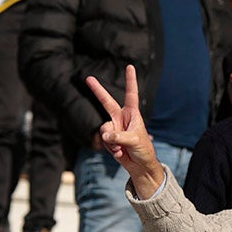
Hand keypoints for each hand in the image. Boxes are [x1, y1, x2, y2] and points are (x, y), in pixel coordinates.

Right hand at [85, 65, 165, 197]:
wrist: (140, 165)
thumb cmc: (143, 149)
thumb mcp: (134, 141)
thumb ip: (119, 136)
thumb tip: (105, 135)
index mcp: (132, 114)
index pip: (131, 94)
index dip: (130, 80)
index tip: (130, 66)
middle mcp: (122, 118)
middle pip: (106, 102)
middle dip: (97, 90)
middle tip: (88, 77)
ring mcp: (114, 128)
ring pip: (104, 129)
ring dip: (112, 141)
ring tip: (123, 149)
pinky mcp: (109, 139)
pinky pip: (104, 140)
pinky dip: (111, 149)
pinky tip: (120, 153)